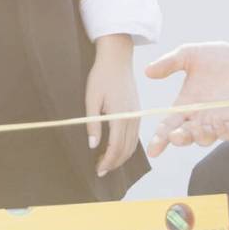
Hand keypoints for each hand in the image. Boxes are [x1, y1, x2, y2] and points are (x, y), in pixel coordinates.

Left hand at [85, 34, 140, 177]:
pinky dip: (127, 147)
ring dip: (121, 157)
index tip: (98, 170)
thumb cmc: (101, 75)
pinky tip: (117, 149)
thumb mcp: (91, 97)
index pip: (116, 146)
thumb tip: (93, 145)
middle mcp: (132, 117)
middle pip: (126, 149)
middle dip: (114, 163)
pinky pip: (135, 136)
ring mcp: (137, 114)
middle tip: (100, 171)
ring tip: (106, 163)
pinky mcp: (137, 112)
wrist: (117, 58)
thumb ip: (93, 123)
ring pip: (133, 145)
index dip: (108, 161)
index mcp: (120, 114)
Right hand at [146, 40, 228, 156]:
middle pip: (186, 135)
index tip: (153, 149)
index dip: (160, 138)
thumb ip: (169, 63)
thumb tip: (147, 71)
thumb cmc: (220, 57)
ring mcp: (221, 120)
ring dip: (200, 136)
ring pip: (207, 137)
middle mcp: (201, 116)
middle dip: (180, 138)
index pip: (169, 125)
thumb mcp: (190, 54)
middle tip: (175, 135)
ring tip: (196, 127)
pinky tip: (218, 124)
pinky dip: (224, 131)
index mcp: (187, 104)